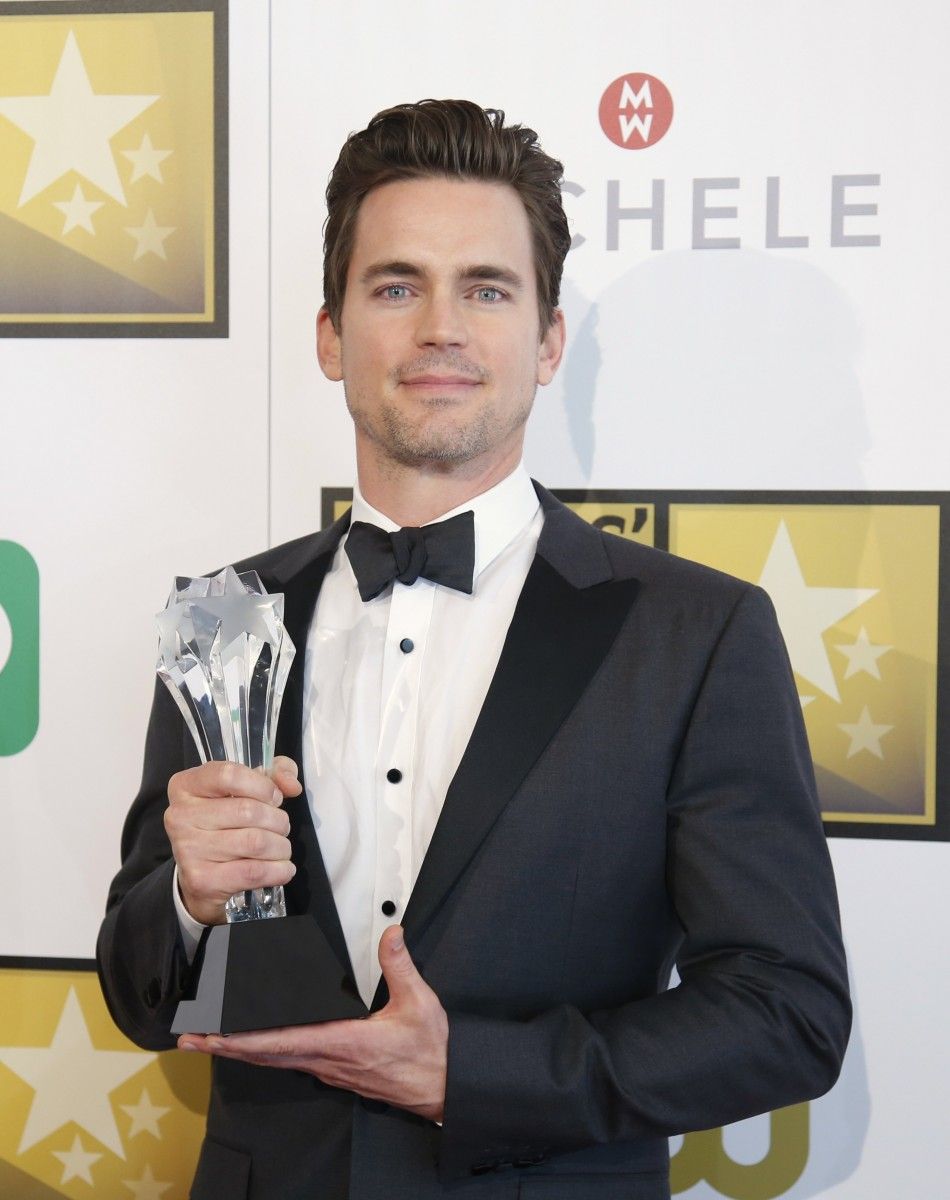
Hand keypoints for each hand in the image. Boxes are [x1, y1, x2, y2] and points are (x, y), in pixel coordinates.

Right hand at [164, 756, 302, 925]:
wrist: (204, 876)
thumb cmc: (227, 824)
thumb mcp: (248, 788)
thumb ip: (275, 774)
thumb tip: (291, 785)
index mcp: (187, 785)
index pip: (229, 775)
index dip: (263, 786)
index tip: (275, 797)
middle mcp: (180, 815)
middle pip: (248, 811)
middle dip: (278, 820)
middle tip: (281, 827)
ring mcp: (187, 849)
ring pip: (255, 842)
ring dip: (281, 846)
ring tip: (281, 847)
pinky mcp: (201, 880)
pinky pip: (254, 872)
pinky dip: (279, 870)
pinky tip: (283, 868)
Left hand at [178, 926, 448, 1121]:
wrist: (444, 1088)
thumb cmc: (430, 1053)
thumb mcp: (419, 1003)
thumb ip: (400, 965)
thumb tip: (391, 933)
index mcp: (343, 1042)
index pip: (280, 1041)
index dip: (241, 1039)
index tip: (211, 1035)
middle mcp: (329, 1060)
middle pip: (265, 1055)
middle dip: (225, 1046)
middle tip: (192, 1038)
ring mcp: (331, 1069)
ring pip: (275, 1060)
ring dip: (241, 1050)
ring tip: (214, 1040)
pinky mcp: (338, 1070)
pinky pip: (291, 1061)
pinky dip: (265, 1052)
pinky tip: (258, 1045)